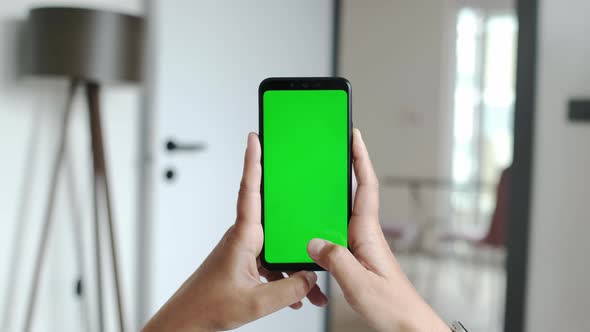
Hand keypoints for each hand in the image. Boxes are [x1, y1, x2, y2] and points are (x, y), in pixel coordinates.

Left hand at [143, 133, 326, 331]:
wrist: (185, 322)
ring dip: (295, 269)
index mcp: (243, 237)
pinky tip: (297, 296)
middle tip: (314, 214)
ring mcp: (245, 251)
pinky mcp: (245, 264)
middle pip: (278, 223)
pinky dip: (285, 279)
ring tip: (313, 292)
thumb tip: (310, 277)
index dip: (253, 162)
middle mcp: (244, 238)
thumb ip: (289, 290)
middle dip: (300, 228)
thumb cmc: (206, 307)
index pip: (249, 190)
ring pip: (278, 250)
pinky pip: (271, 265)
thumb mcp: (255, 302)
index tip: (255, 138)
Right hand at [307, 129, 447, 331]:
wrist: (408, 326)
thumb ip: (336, 261)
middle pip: (355, 193)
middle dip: (345, 169)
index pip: (366, 187)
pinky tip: (314, 233)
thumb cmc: (394, 307)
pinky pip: (338, 235)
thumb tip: (313, 241)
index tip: (353, 136)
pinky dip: (326, 227)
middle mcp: (366, 236)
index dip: (360, 159)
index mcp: (369, 234)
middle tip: (331, 150)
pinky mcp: (357, 259)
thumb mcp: (359, 284)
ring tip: (315, 187)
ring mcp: (362, 247)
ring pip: (344, 215)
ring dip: (333, 199)